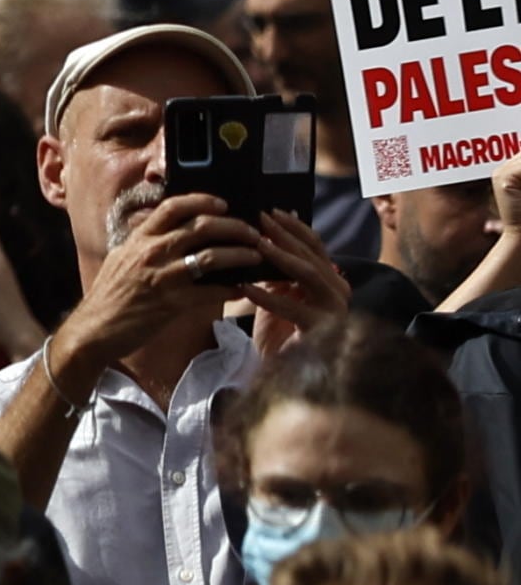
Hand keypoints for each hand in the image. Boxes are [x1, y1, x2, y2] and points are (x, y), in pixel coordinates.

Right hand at [63, 193, 254, 362]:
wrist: (94, 329)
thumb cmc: (109, 295)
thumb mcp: (122, 259)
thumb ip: (145, 244)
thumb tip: (171, 234)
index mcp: (139, 239)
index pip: (172, 207)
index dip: (202, 201)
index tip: (223, 204)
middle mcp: (151, 252)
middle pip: (201, 227)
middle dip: (233, 226)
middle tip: (252, 232)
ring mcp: (162, 277)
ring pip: (212, 257)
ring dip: (240, 254)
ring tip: (256, 256)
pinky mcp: (172, 303)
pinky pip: (212, 292)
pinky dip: (232, 289)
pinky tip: (242, 289)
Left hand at [233, 211, 349, 354]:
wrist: (282, 373)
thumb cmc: (278, 332)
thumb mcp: (277, 294)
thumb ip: (276, 270)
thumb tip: (265, 235)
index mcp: (330, 281)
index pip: (315, 246)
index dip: (294, 227)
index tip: (270, 210)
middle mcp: (339, 293)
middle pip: (313, 256)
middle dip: (286, 236)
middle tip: (260, 219)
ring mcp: (335, 312)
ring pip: (311, 275)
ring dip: (283, 258)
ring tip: (257, 245)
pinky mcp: (322, 332)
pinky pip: (294, 308)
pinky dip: (269, 296)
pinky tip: (246, 287)